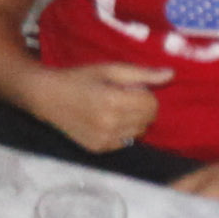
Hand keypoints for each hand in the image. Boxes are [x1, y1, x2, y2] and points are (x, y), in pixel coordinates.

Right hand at [30, 62, 171, 156]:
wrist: (46, 97)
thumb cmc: (78, 78)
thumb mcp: (109, 69)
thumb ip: (141, 73)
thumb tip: (171, 74)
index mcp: (113, 101)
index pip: (152, 104)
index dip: (145, 94)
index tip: (129, 88)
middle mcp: (110, 124)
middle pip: (148, 119)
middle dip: (142, 107)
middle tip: (121, 97)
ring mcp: (104, 139)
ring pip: (139, 132)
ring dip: (134, 120)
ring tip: (113, 109)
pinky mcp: (99, 148)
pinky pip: (125, 141)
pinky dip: (121, 131)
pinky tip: (104, 121)